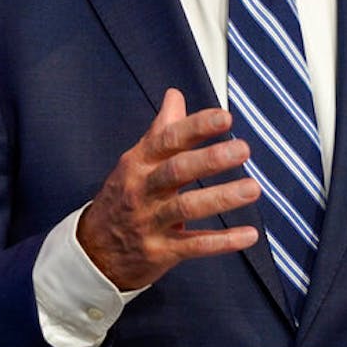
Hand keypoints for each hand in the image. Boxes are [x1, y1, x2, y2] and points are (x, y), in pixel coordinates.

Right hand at [78, 88, 260, 289]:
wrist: (94, 251)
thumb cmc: (123, 197)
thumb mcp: (136, 161)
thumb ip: (161, 130)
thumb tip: (175, 95)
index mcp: (139, 163)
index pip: (168, 139)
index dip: (197, 127)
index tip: (225, 118)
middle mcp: (143, 190)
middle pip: (177, 170)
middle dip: (210, 158)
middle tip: (242, 149)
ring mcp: (150, 221)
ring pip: (186, 208)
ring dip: (221, 197)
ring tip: (252, 188)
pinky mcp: (160, 251)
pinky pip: (194, 246)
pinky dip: (222, 241)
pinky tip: (248, 234)